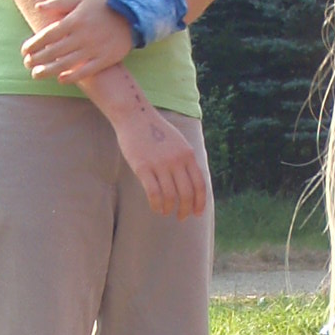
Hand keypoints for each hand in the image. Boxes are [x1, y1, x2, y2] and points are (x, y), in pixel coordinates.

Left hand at [21, 0, 134, 83]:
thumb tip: (38, 7)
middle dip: (37, 59)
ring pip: (65, 64)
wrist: (131, 18)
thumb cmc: (102, 7)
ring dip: (48, 71)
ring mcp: (93, 49)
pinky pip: (85, 71)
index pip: (48, 35)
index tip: (24, 50)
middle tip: (27, 64)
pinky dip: (71, 77)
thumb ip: (58, 2)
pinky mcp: (103, 60)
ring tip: (36, 74)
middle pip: (53, 51)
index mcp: (74, 20)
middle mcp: (82, 36)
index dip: (33, 44)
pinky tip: (60, 79)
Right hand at [92, 87, 208, 218]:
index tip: (197, 213)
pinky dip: (156, 205)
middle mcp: (177, 160)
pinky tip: (156, 208)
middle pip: (187, 193)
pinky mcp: (143, 167)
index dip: (200, 202)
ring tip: (166, 212)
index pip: (200, 185)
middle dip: (185, 210)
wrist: (135, 117)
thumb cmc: (156, 131)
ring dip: (169, 208)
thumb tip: (192, 184)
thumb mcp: (178, 143)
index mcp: (188, 155)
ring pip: (170, 196)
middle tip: (181, 217)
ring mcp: (160, 164)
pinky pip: (153, 193)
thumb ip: (186, 161)